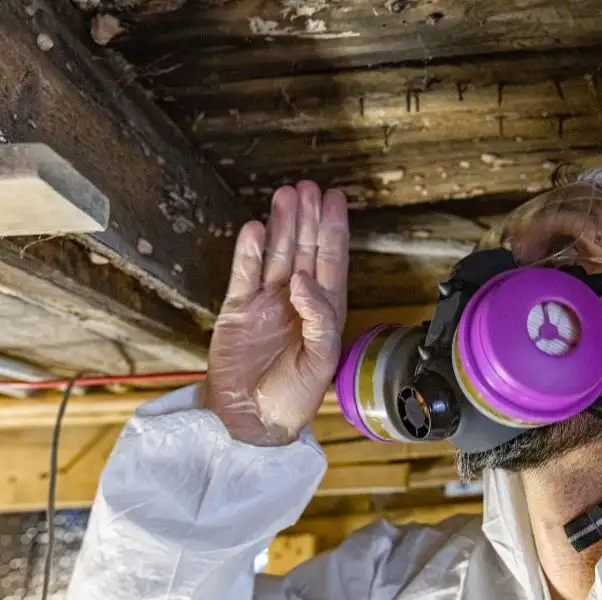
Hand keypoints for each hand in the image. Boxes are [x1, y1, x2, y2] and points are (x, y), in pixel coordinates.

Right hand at [203, 182, 348, 445]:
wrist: (251, 420)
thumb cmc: (294, 396)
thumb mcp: (320, 360)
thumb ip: (319, 318)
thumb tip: (303, 279)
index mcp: (324, 311)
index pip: (331, 261)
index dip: (333, 230)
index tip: (334, 199)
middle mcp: (296, 300)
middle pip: (303, 249)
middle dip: (307, 218)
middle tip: (307, 187)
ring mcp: (266, 303)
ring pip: (275, 255)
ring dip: (281, 226)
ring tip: (284, 195)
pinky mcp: (238, 310)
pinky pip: (244, 274)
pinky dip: (248, 252)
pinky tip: (255, 229)